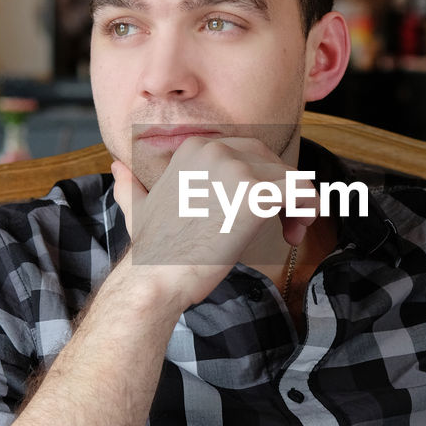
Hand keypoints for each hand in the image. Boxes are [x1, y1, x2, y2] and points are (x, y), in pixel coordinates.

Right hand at [111, 135, 316, 307]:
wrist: (155, 277)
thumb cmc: (151, 252)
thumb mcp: (138, 208)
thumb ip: (131, 186)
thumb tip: (118, 168)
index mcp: (195, 147)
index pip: (251, 153)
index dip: (263, 181)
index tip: (262, 214)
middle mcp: (216, 149)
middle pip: (274, 163)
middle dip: (284, 193)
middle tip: (283, 226)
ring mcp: (236, 168)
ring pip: (292, 177)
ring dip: (299, 205)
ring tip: (290, 232)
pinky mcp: (255, 192)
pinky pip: (303, 191)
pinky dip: (308, 210)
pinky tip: (295, 232)